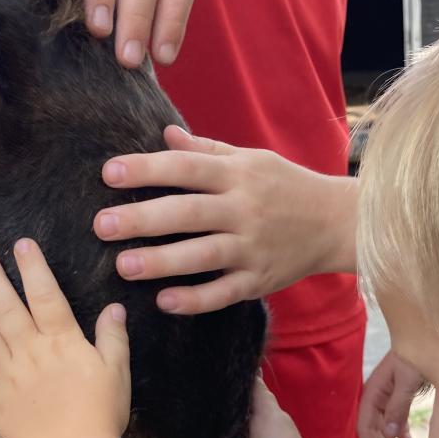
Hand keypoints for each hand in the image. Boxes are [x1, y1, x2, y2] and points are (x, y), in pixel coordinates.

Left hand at [0, 242, 129, 437]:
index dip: (32, 268)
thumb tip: (114, 307)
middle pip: (7, 309)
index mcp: (62, 342)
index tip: (21, 245)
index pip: (45, 296)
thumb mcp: (117, 372)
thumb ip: (112, 338)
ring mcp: (7, 378)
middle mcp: (30, 353)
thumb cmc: (101, 415)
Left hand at [94, 126, 358, 313]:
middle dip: (142, 219)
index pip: (186, 168)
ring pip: (202, 255)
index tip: (109, 173)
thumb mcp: (251, 159)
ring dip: (161, 262)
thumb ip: (207, 150)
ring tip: (123, 266)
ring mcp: (252, 248)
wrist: (336, 222)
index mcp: (238, 175)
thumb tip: (164, 135)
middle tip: (102, 226)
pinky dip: (195, 299)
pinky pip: (224, 292)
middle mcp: (244, 210)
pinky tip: (164, 302)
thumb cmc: (285, 186)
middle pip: (187, 213)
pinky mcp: (260, 280)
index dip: (147, 170)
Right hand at [359, 351, 423, 437]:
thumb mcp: (407, 379)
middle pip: (374, 429)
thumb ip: (398, 405)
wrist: (430, 339)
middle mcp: (377, 397)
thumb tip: (388, 434)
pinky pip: (396, 422)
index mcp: (373, 391)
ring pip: (385, 428)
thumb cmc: (417, 355)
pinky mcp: (399, 399)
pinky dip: (402, 436)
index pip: (365, 424)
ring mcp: (387, 398)